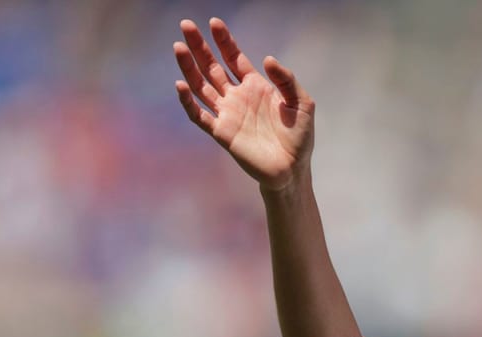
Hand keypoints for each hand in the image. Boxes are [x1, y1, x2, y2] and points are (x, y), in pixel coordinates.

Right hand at [173, 18, 314, 191]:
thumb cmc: (299, 137)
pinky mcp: (222, 132)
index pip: (234, 58)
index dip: (223, 40)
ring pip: (201, 86)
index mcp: (255, 86)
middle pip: (212, 67)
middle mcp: (237, 97)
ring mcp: (227, 114)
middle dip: (199, 46)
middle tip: (186, 25)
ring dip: (189, 67)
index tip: (214, 22)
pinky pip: (200, 115)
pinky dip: (188, 102)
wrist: (293, 169)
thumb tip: (267, 59)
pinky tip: (181, 85)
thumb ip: (287, 79)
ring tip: (179, 47)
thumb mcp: (302, 103)